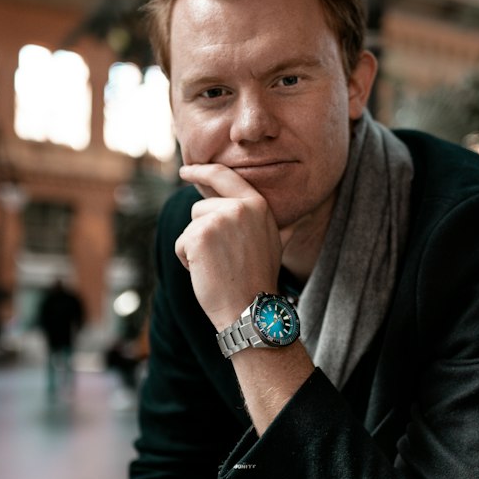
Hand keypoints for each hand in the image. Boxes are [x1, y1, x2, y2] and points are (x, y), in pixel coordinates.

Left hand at [175, 163, 286, 330]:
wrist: (250, 308)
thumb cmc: (257, 278)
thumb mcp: (273, 243)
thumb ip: (273, 222)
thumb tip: (297, 214)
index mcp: (257, 205)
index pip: (223, 176)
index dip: (201, 170)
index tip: (186, 170)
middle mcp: (239, 207)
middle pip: (200, 208)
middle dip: (203, 233)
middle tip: (224, 260)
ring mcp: (219, 219)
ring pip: (190, 227)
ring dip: (196, 248)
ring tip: (219, 266)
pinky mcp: (199, 235)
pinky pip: (182, 243)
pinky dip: (187, 260)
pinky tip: (208, 272)